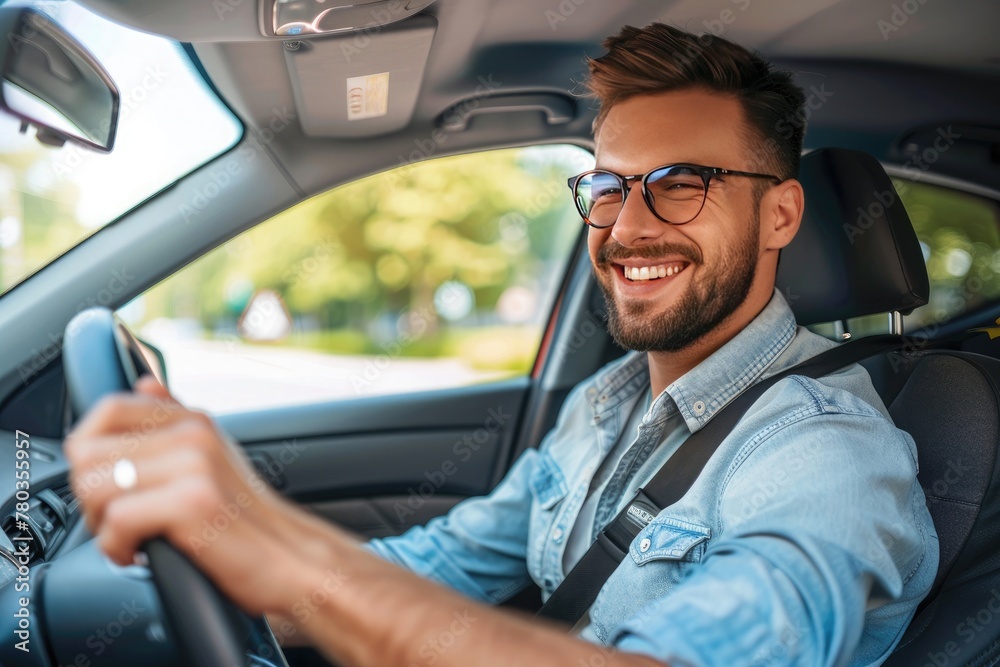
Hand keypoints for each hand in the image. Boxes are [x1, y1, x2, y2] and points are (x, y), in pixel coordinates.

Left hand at [64, 376, 324, 615]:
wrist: (292, 559)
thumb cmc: (247, 521)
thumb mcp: (212, 459)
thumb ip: (175, 422)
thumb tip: (146, 382)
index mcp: (194, 421)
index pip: (108, 409)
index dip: (89, 453)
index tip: (110, 487)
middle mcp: (194, 433)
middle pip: (88, 453)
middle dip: (91, 497)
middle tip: (121, 522)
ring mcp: (195, 465)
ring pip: (94, 487)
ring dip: (101, 525)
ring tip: (133, 538)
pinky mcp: (192, 502)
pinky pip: (116, 521)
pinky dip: (118, 549)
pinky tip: (143, 555)